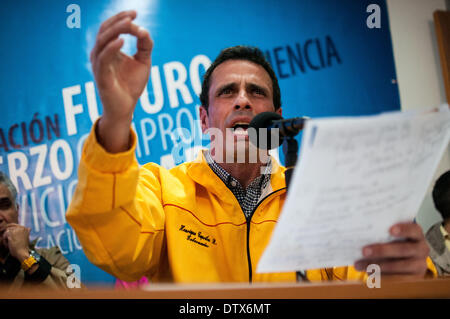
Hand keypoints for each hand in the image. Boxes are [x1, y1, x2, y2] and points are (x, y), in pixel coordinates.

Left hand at [2, 224, 30, 261]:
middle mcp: (21, 227)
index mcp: (25, 228)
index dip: (9, 230)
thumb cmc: (23, 247)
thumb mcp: (26, 238)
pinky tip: (8, 245)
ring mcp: (16, 230)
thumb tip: (29, 228)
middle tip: (8, 240)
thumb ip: (26, 232)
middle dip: (7, 234)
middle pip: (8, 228)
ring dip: (6, 238)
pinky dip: (5, 241)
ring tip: (9, 244)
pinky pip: (4, 235)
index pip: (13, 225)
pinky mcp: (11, 233)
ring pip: (6, 232)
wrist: (22, 253)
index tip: (8, 235)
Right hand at [91, 10, 152, 152]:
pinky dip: (111, 48)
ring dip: (116, 30)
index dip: (121, 18)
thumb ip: (145, 45)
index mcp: (108, 50)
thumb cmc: (131, 85)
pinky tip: (122, 41)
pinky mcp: (101, 76)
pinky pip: (103, 58)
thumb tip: (144, 30)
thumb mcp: (143, 61)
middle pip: (105, 31)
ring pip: (103, 41)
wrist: (126, 108)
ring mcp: (99, 65)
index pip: (110, 28)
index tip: (135, 13)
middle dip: (119, 21)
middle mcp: (100, 55)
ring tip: (130, 24)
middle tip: (133, 15)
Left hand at [354, 222, 428, 277]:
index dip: (403, 229)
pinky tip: (369, 273)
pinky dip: (382, 276)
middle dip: (382, 250)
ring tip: (360, 265)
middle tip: (364, 251)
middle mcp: (421, 249)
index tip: (390, 230)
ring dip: (378, 265)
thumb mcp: (391, 234)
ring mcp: (420, 264)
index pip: (413, 229)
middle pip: (403, 249)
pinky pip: (397, 278)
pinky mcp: (415, 278)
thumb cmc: (394, 241)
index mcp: (416, 234)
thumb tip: (361, 233)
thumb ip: (382, 233)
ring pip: (399, 265)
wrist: (406, 257)